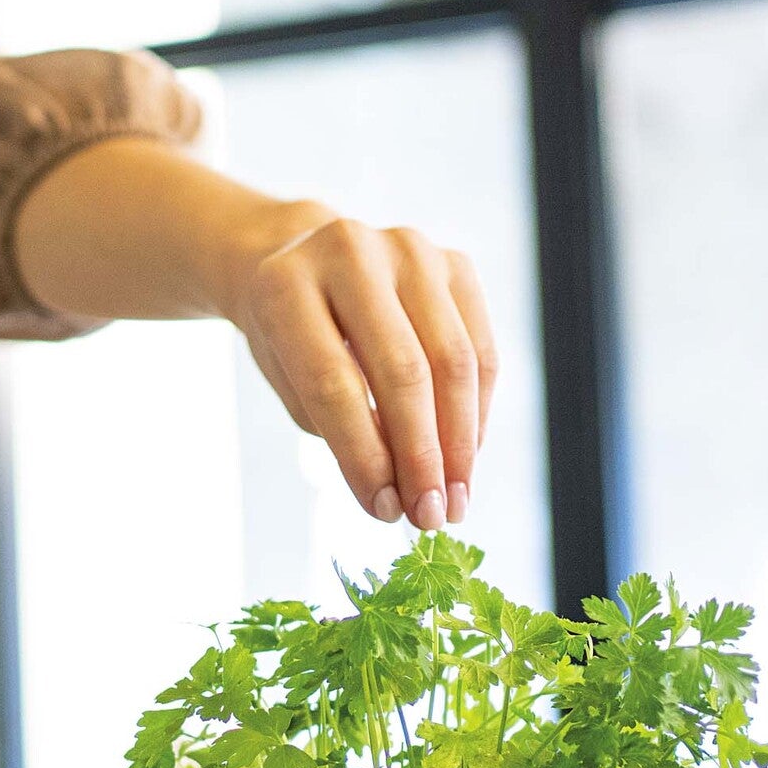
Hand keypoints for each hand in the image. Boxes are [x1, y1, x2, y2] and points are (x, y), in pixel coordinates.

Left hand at [217, 202, 497, 529]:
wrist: (302, 262)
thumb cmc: (290, 336)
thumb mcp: (291, 382)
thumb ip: (340, 430)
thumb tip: (402, 493)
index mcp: (287, 287)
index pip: (334, 386)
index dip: (364, 457)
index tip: (386, 512)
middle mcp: (351, 254)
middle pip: (403, 372)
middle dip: (422, 457)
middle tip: (430, 516)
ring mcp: (411, 250)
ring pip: (454, 360)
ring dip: (460, 443)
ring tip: (454, 501)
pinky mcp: (455, 262)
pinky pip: (480, 349)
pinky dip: (477, 411)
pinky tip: (466, 458)